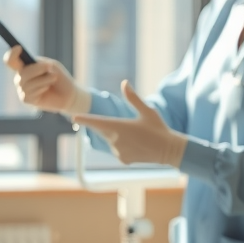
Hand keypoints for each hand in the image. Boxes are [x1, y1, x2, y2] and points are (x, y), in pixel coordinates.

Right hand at [3, 46, 90, 115]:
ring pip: (26, 83)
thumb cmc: (60, 78)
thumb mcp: (51, 66)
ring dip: (42, 79)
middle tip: (49, 67)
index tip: (18, 48)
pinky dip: (41, 88)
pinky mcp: (26, 99)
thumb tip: (28, 64)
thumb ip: (39, 63)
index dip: (11, 55)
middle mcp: (20, 77)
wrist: (68, 94)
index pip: (11, 61)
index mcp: (25, 67)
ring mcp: (22, 89)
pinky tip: (47, 88)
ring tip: (53, 78)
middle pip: (22, 72)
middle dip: (36, 69)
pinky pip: (28, 93)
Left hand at [72, 80, 186, 165]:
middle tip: (128, 127)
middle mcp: (115, 140)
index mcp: (119, 126)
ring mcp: (118, 151)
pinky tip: (137, 146)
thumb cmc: (158, 128)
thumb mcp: (147, 110)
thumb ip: (133, 98)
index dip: (85, 120)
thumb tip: (124, 83)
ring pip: (111, 141)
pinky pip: (117, 150)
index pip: (97, 123)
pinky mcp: (122, 159)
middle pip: (103, 131)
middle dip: (108, 126)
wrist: (169, 150)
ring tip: (137, 137)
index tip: (74, 118)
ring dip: (117, 137)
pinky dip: (123, 147)